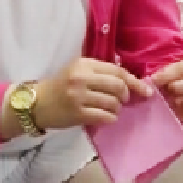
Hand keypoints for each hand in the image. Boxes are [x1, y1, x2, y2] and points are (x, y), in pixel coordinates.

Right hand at [34, 57, 151, 129]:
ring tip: (111, 109)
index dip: (134, 81)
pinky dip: (111, 118)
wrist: (37, 103)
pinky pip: (105, 117)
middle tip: (122, 101)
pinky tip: (106, 117)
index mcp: (84, 64)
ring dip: (117, 108)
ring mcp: (79, 96)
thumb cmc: (61, 86)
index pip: (117, 71)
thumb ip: (101, 72)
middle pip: (118, 87)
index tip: (145, 90)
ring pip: (113, 103)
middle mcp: (81, 78)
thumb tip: (131, 81)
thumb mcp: (78, 71)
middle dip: (126, 96)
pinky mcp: (77, 113)